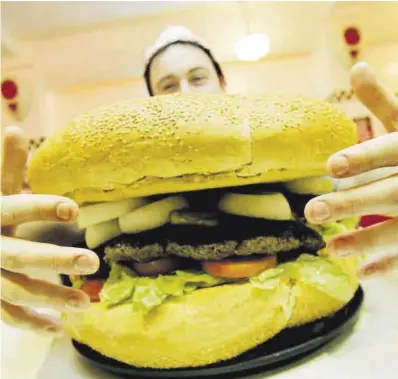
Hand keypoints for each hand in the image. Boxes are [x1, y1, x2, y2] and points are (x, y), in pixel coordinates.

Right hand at [1, 126, 98, 333]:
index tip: (75, 209)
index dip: (43, 208)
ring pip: (16, 290)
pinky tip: (58, 330)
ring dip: (51, 298)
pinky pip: (7, 315)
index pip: (16, 208)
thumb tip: (15, 127)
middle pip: (20, 255)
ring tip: (86, 303)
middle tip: (93, 262)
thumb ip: (4, 165)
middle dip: (55, 260)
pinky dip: (30, 324)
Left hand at [305, 62, 397, 277]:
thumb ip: (383, 101)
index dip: (363, 157)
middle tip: (312, 212)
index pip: (390, 149)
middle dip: (351, 204)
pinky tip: (365, 272)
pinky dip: (391, 264)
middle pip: (388, 194)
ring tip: (330, 248)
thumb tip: (357, 66)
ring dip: (365, 240)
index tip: (330, 165)